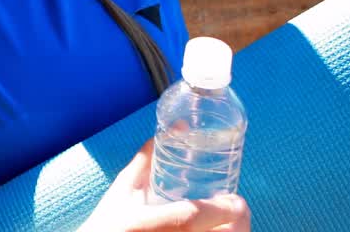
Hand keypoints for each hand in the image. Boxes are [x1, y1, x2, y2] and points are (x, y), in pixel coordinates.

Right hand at [78, 139, 249, 231]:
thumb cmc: (109, 224)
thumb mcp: (123, 191)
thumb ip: (147, 160)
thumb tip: (177, 128)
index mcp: (146, 225)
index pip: (191, 217)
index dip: (224, 210)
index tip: (236, 200)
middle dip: (239, 223)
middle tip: (237, 208)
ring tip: (229, 220)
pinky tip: (218, 231)